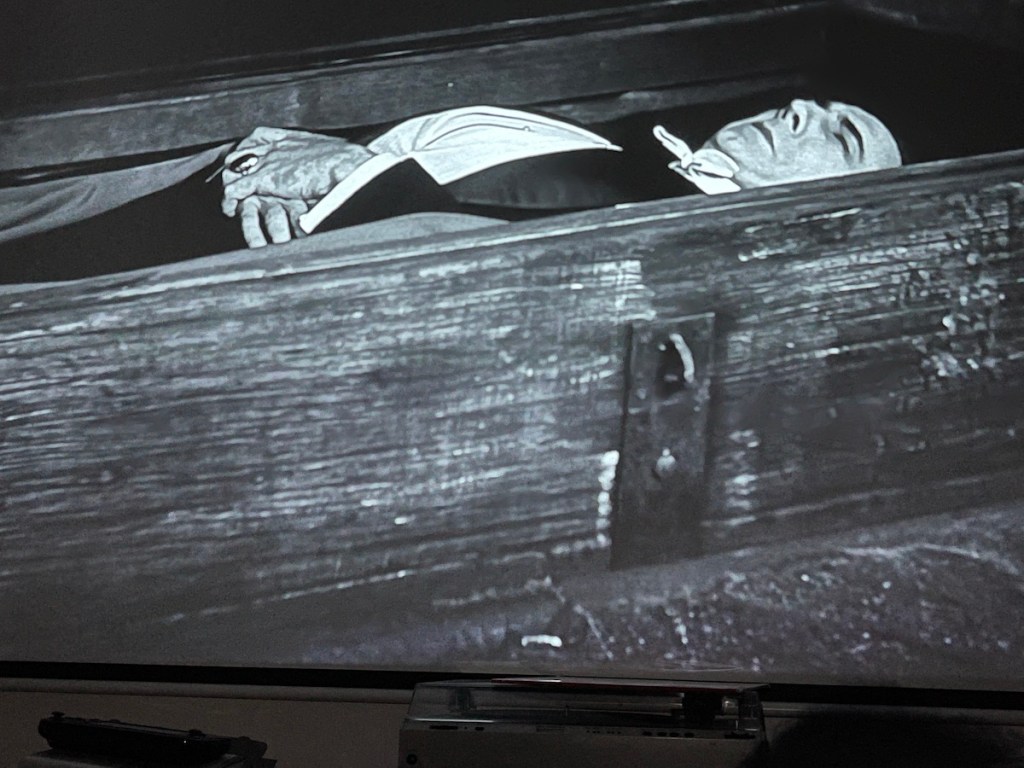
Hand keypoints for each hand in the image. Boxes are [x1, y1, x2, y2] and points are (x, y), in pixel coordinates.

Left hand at [220, 127, 373, 246]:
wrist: (346, 167)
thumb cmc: (343, 164)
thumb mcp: (325, 155)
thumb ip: (313, 159)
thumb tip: (318, 166)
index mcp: (290, 137)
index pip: (260, 136)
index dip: (250, 147)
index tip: (247, 156)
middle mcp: (274, 146)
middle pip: (241, 150)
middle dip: (235, 165)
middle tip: (234, 178)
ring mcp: (267, 161)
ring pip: (233, 168)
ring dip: (230, 182)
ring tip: (230, 195)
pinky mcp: (264, 179)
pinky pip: (236, 188)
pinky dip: (230, 199)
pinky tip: (230, 208)